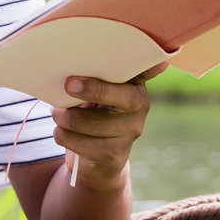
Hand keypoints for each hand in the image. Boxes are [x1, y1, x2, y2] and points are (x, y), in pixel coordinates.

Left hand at [52, 63, 166, 189]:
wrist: (100, 160)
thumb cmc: (95, 113)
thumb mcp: (101, 94)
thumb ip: (97, 79)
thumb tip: (72, 74)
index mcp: (135, 87)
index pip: (143, 72)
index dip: (151, 66)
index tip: (161, 60)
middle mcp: (139, 108)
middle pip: (116, 96)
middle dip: (91, 89)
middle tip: (68, 84)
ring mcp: (129, 133)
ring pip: (88, 122)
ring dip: (64, 117)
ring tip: (57, 113)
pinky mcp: (112, 154)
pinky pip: (78, 142)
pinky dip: (63, 135)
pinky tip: (62, 131)